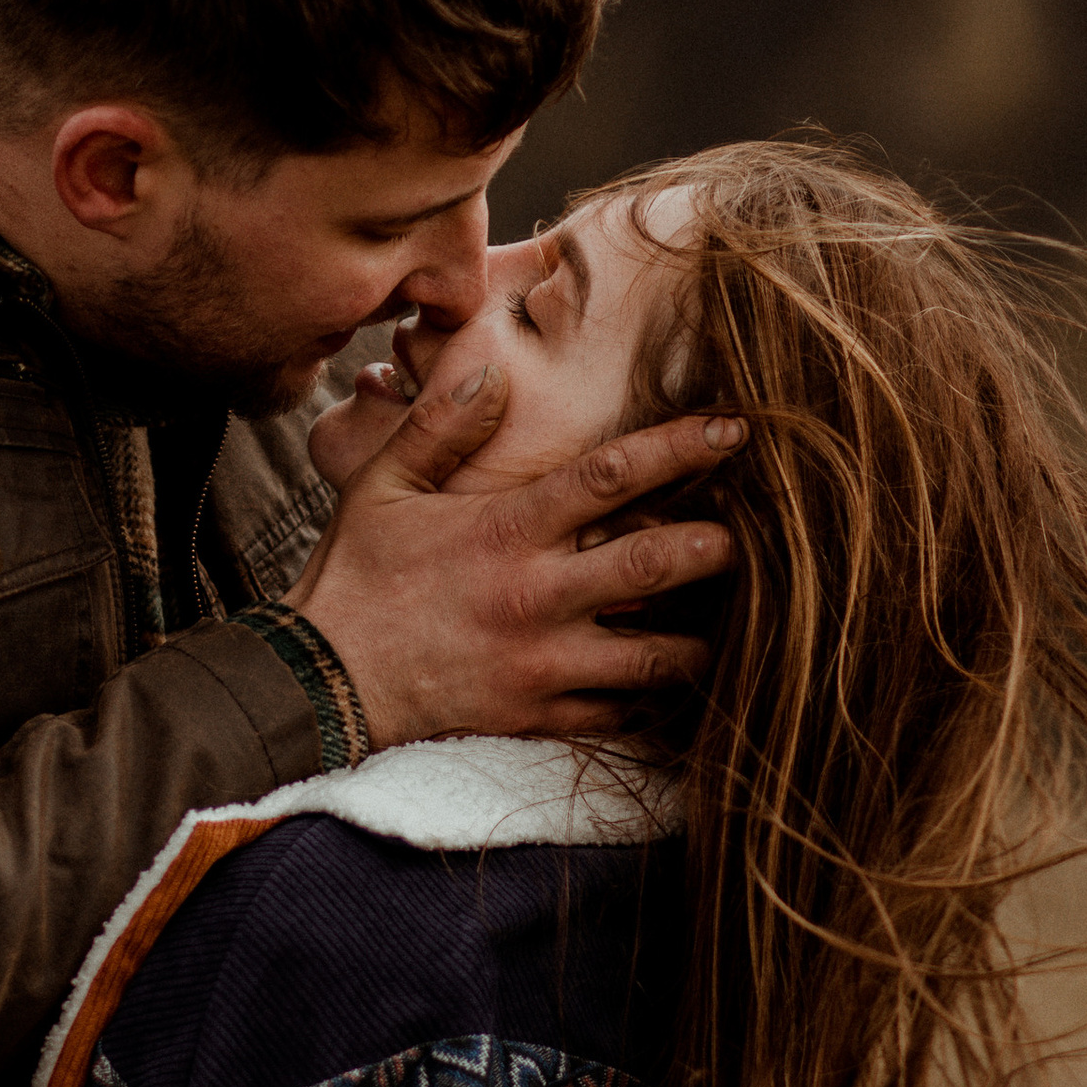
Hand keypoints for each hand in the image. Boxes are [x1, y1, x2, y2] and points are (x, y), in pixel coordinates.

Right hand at [286, 388, 742, 745]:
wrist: (319, 682)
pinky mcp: (538, 715)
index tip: (735, 429)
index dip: (681, 447)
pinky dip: (657, 700)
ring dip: (706, 636)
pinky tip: (681, 684)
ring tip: (747, 622)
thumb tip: (493, 371)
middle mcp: (536, 595)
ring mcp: (543, 662)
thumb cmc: (353, 577)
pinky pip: (619, 713)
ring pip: (656, 654)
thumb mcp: (382, 485)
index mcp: (505, 530)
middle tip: (768, 530)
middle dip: (719, 545)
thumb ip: (440, 426)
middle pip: (656, 564)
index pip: (611, 476)